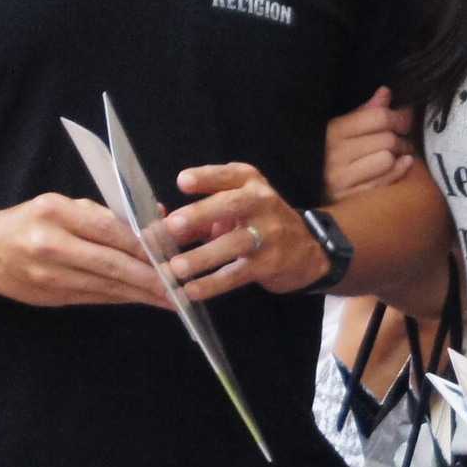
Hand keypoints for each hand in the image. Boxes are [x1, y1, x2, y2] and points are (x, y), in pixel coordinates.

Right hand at [0, 193, 166, 308]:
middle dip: (150, 277)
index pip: (110, 230)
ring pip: (106, 286)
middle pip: (112, 263)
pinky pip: (96, 297)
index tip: (171, 253)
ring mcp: (49, 274)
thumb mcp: (63, 205)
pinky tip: (143, 300)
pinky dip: (122, 298)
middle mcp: (50, 244)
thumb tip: (154, 219)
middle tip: (179, 285)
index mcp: (55, 213)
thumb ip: (105, 214)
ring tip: (170, 298)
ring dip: (141, 294)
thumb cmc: (30, 221)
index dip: (144, 245)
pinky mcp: (51, 296)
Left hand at [164, 164, 327, 301]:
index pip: (228, 176)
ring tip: (176, 268)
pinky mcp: (270, 263)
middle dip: (201, 214)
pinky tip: (191, 290)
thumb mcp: (234, 210)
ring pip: (234, 243)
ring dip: (203, 256)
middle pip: (232, 205)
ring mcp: (269, 234)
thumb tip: (159, 232)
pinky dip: (213, 284)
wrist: (307, 249)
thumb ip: (198, 217)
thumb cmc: (259, 223)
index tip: (182, 182)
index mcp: (250, 183)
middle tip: (172, 225)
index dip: (205, 178)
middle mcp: (262, 203)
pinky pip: (237, 274)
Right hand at [324, 90, 417, 200]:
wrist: (312, 187)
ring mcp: (341, 179)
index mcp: (333, 131)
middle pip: (387, 139)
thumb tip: (386, 92)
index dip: (399, 116)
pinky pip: (385, 181)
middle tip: (401, 139)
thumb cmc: (332, 153)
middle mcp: (334, 154)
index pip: (378, 117)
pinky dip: (397, 171)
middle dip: (400, 138)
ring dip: (398, 156)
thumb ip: (365, 112)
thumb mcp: (342, 128)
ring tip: (395, 155)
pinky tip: (397, 165)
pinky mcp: (350, 198)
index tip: (405, 117)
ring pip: (387, 159)